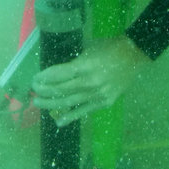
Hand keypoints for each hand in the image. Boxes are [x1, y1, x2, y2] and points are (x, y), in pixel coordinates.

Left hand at [31, 35, 150, 126]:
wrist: (134, 55)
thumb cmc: (110, 48)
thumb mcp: (88, 50)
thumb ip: (74, 64)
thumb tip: (57, 74)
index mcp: (84, 66)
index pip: (58, 75)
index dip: (44, 78)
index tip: (35, 79)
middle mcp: (89, 83)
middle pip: (60, 89)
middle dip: (44, 90)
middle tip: (34, 90)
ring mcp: (97, 95)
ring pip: (68, 102)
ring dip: (51, 103)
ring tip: (38, 103)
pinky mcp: (104, 102)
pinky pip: (84, 111)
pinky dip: (70, 116)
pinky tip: (58, 120)